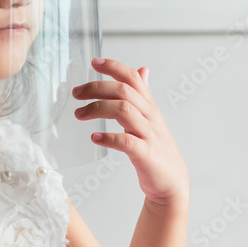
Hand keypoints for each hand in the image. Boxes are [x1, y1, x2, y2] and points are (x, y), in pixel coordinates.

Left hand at [72, 58, 189, 208]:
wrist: (171, 183)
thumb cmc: (157, 150)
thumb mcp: (151, 118)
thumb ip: (144, 95)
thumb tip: (142, 70)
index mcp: (149, 107)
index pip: (133, 78)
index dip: (114, 67)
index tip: (93, 62)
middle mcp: (150, 117)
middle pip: (124, 91)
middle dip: (97, 88)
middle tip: (76, 93)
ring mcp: (149, 135)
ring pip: (125, 111)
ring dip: (98, 109)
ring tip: (79, 114)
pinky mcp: (146, 155)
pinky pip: (127, 142)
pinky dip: (109, 138)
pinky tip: (95, 138)